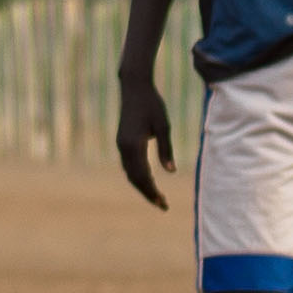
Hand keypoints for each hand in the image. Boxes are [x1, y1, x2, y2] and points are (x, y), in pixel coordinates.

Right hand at [114, 63, 174, 213]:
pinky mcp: (122, 142)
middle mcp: (124, 147)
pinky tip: (148, 180)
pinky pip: (128, 165)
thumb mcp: (164, 126)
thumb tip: (171, 172)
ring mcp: (121, 145)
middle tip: (163, 205)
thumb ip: (166, 149)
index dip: (153, 192)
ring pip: (130, 173)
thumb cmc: (152, 104)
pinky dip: (138, 176)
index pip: (143, 176)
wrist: (134, 87)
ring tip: (157, 196)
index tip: (164, 204)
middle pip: (135, 178)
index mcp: (134, 145)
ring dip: (142, 186)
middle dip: (148, 193)